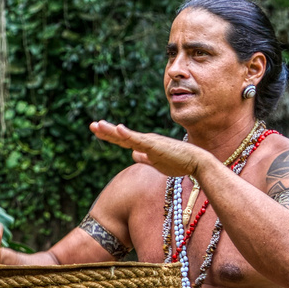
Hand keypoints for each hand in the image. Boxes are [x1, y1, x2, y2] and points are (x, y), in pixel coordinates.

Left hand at [90, 120, 208, 177]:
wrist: (196, 162)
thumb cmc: (179, 162)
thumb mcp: (155, 163)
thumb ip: (144, 158)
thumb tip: (132, 154)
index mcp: (144, 145)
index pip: (123, 140)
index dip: (109, 135)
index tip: (96, 130)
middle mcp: (145, 140)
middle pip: (121, 136)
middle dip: (106, 131)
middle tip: (91, 125)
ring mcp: (150, 142)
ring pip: (127, 136)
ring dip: (112, 130)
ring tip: (98, 125)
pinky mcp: (155, 146)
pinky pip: (139, 140)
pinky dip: (128, 134)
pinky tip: (119, 129)